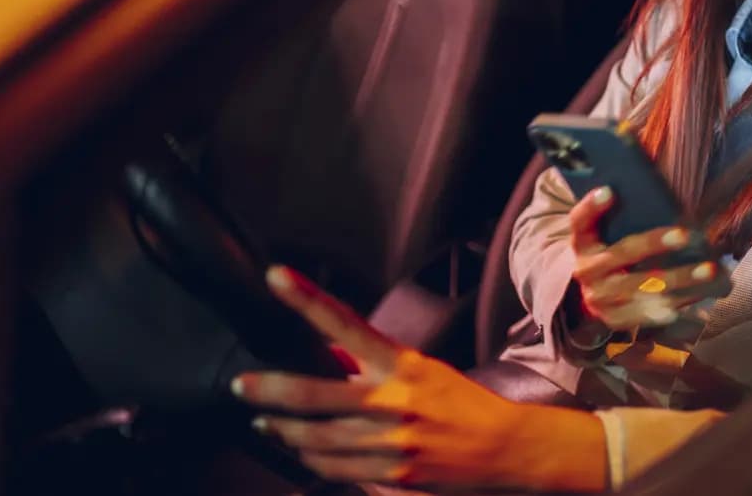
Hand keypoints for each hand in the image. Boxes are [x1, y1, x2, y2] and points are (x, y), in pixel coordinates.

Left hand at [231, 266, 602, 489]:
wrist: (507, 449)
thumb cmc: (465, 404)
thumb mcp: (425, 372)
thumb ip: (378, 368)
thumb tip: (336, 361)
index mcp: (404, 365)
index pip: (345, 325)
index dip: (307, 298)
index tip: (276, 276)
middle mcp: (393, 400)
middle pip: (315, 393)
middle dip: (272, 389)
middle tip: (244, 383)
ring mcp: (391, 441)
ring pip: (316, 438)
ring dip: (283, 430)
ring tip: (265, 420)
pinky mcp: (393, 474)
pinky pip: (335, 468)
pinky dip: (311, 458)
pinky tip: (300, 450)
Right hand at [569, 186, 721, 330]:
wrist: (590, 298)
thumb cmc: (607, 256)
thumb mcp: (602, 236)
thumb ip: (618, 217)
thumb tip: (653, 186)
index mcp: (583, 243)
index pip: (580, 221)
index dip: (591, 206)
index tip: (608, 191)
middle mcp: (587, 270)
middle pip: (623, 253)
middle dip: (654, 243)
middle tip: (686, 234)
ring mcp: (600, 298)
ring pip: (643, 286)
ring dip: (679, 278)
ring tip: (708, 270)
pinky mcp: (615, 319)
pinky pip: (649, 313)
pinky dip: (676, 303)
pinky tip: (698, 294)